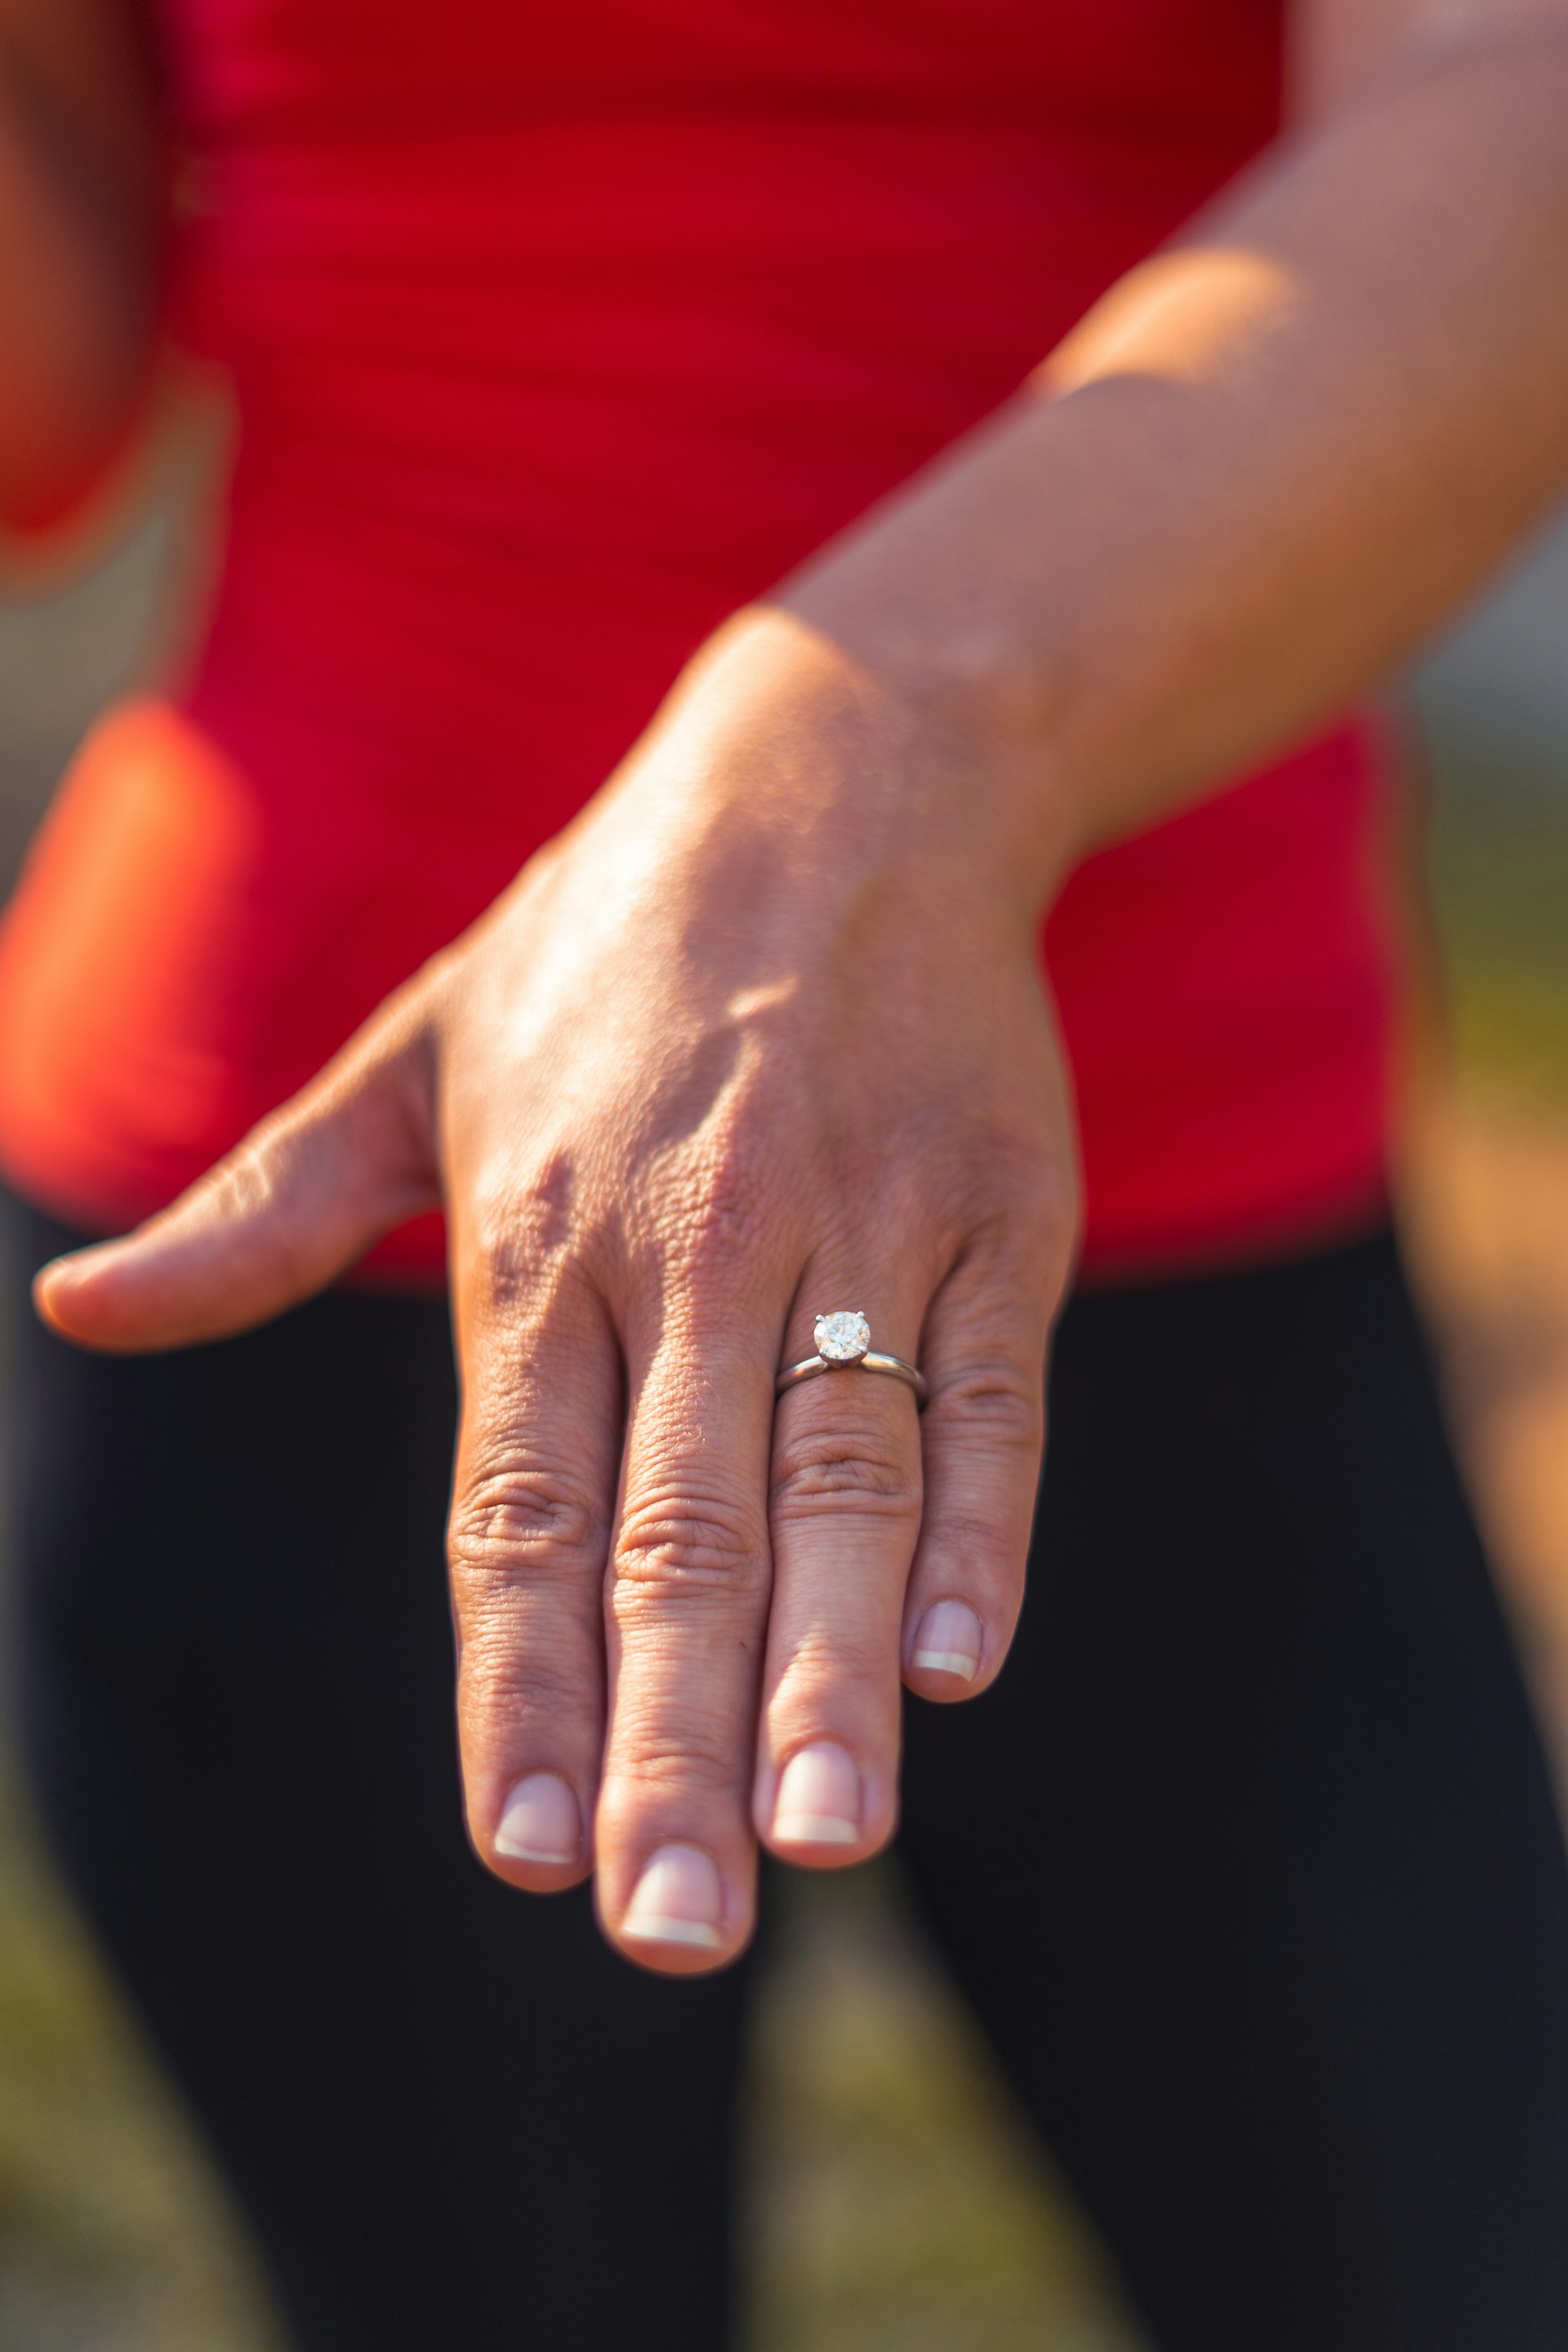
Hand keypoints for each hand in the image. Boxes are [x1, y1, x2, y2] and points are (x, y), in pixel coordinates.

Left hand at [34, 609, 1076, 1971]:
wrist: (838, 773)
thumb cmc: (610, 945)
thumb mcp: (416, 1053)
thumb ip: (266, 1206)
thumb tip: (84, 1306)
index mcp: (535, 1236)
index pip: (513, 1502)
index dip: (514, 1679)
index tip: (519, 1849)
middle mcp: (690, 1246)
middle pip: (673, 1528)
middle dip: (670, 1738)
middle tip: (670, 1928)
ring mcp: (854, 1222)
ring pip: (836, 1478)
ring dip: (828, 1669)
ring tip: (826, 1843)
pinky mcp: (996, 1208)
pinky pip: (989, 1389)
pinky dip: (982, 1524)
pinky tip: (957, 1663)